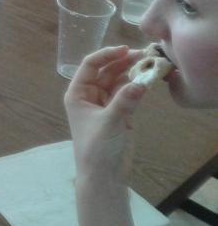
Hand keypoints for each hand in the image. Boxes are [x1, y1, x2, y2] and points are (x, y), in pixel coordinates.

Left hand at [64, 46, 146, 183]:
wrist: (103, 175)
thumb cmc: (97, 148)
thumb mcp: (110, 122)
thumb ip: (125, 101)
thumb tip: (141, 82)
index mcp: (78, 93)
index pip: (90, 65)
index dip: (106, 55)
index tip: (124, 49)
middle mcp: (90, 95)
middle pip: (106, 70)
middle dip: (123, 61)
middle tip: (144, 54)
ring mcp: (105, 103)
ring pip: (118, 80)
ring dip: (131, 71)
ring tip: (149, 62)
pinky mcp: (119, 112)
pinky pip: (127, 92)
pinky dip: (137, 85)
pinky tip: (148, 78)